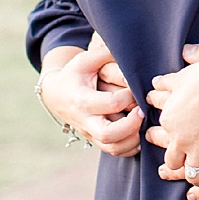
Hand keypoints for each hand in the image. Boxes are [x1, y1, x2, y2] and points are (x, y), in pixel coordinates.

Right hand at [39, 40, 143, 156]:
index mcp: (82, 98)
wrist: (56, 95)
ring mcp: (89, 132)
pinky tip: (137, 133)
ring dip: (133, 139)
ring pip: (113, 147)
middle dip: (131, 126)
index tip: (134, 89)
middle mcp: (85, 120)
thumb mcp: (85, 60)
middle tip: (142, 112)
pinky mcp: (95, 140)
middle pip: (108, 134)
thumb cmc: (74, 74)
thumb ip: (104, 54)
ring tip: (142, 124)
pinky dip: (129, 147)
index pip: (109, 103)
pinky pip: (114, 151)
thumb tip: (128, 48)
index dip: (127, 97)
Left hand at [145, 40, 198, 195]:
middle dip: (174, 167)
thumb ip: (168, 81)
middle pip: (173, 160)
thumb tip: (156, 80)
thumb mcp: (182, 75)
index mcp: (169, 119)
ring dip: (196, 179)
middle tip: (172, 171)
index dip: (160, 139)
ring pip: (193, 173)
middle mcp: (181, 137)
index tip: (161, 143)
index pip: (160, 135)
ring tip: (198, 183)